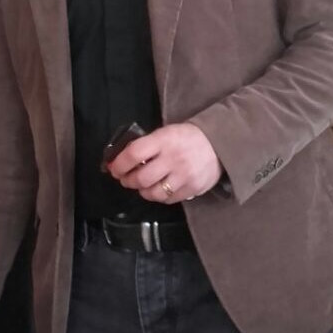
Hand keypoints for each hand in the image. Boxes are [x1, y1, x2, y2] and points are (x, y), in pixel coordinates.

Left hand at [106, 122, 221, 203]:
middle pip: (141, 178)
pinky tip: (159, 189)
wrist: (219, 143)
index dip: (119, 164)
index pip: (134, 154)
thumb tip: (121, 160)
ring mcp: (184, 176)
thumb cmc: (186, 137)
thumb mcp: (165, 133)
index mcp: (163, 140)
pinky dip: (159, 196)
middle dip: (128, 181)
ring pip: (154, 193)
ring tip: (142, 186)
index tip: (113, 168)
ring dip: (142, 191)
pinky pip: (168, 200)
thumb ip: (146, 145)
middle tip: (126, 179)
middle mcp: (173, 159)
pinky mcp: (193, 189)